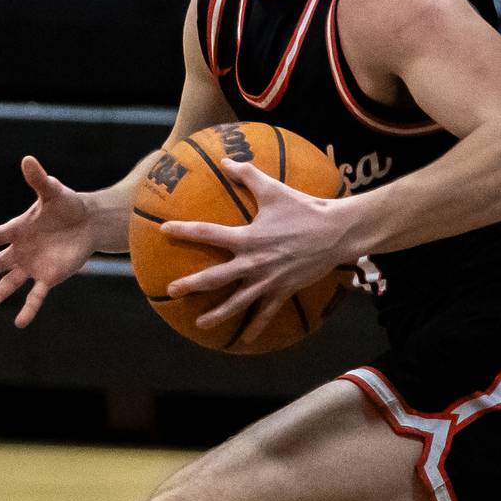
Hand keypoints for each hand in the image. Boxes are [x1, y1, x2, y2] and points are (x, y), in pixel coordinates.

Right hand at [0, 155, 95, 326]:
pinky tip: (20, 323)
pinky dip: (28, 309)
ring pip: (10, 284)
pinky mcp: (49, 276)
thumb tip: (27, 159)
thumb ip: (39, 179)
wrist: (89, 223)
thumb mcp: (53, 192)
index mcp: (17, 229)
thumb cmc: (67, 205)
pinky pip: (36, 295)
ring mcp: (33, 265)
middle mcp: (21, 250)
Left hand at [163, 160, 356, 344]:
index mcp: (248, 237)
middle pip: (216, 278)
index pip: (209, 233)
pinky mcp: (283, 290)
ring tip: (199, 324)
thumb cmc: (304, 208)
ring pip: (238, 302)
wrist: (335, 232)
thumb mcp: (274, 189)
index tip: (164, 230)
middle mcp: (253, 261)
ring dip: (218, 314)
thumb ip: (248, 175)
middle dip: (192, 285)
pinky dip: (256, 326)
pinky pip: (267, 313)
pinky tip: (245, 339)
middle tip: (173, 290)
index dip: (185, 230)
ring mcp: (268, 279)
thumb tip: (226, 161)